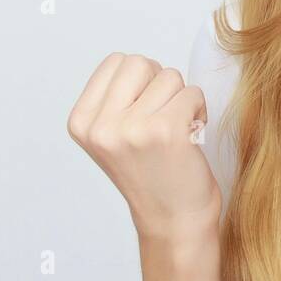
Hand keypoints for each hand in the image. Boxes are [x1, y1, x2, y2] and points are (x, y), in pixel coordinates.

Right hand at [67, 53, 221, 240]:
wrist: (173, 219)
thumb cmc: (151, 172)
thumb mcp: (112, 136)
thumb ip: (115, 98)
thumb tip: (138, 62)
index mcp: (81, 122)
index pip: (116, 61)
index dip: (139, 80)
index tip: (141, 112)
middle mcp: (101, 126)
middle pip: (141, 62)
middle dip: (160, 84)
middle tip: (161, 119)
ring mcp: (132, 128)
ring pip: (170, 76)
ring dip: (181, 100)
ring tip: (175, 132)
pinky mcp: (166, 130)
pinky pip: (193, 92)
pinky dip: (199, 111)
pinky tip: (190, 138)